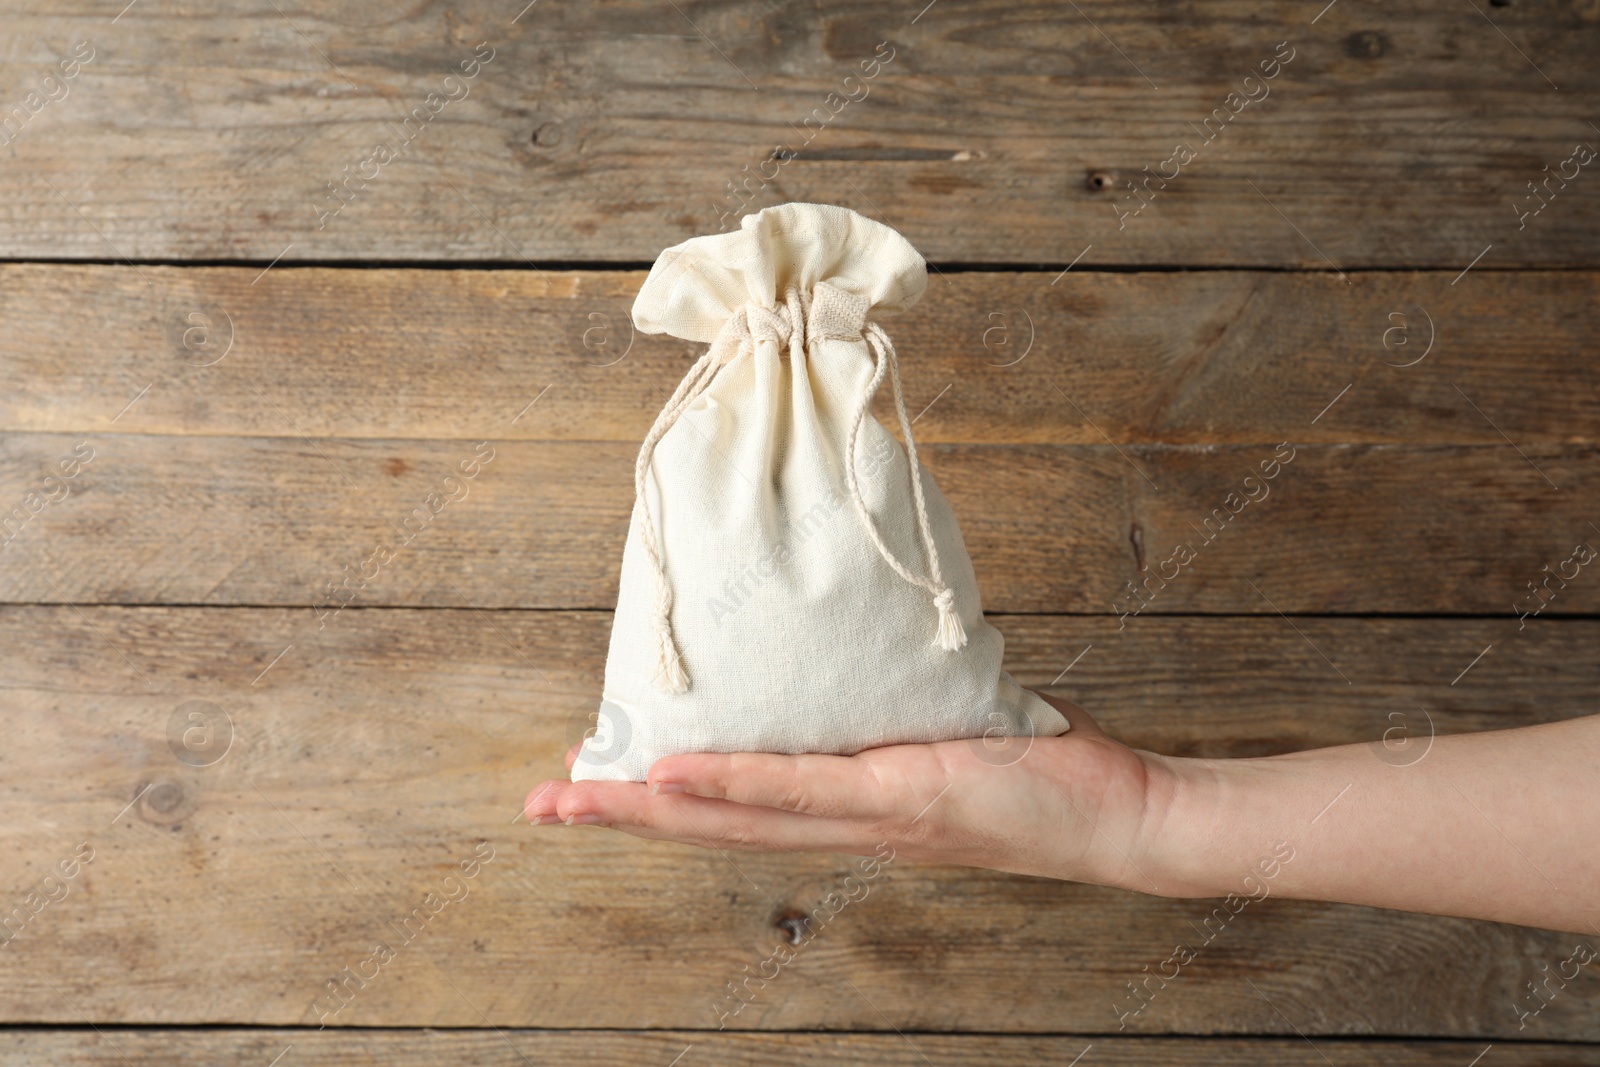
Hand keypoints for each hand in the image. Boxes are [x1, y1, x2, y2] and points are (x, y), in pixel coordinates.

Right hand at [523, 692, 1177, 891]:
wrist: (1119, 816)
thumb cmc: (1037, 767)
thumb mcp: (948, 725)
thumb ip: (895, 699)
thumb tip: (865, 633)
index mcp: (849, 808)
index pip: (737, 809)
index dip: (661, 800)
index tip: (597, 782)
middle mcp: (844, 824)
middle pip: (712, 826)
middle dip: (623, 813)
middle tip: (543, 804)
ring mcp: (867, 815)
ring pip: (737, 817)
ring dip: (649, 806)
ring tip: (576, 796)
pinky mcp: (903, 797)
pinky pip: (804, 793)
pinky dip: (735, 786)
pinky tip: (675, 775)